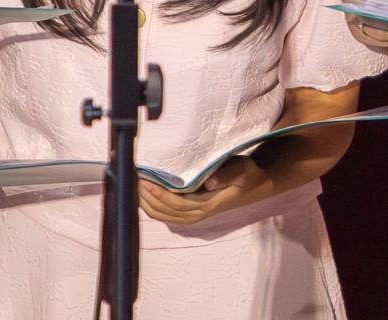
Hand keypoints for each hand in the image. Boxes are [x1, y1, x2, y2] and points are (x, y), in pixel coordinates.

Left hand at [138, 157, 270, 225]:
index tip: (146, 179)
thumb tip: (208, 183)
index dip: (158, 193)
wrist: (253, 186)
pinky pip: (164, 215)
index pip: (176, 203)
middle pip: (164, 211)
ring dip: (145, 202)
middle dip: (146, 197)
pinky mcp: (188, 214)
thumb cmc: (246, 175)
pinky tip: (143, 194)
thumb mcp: (242, 170)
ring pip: (161, 215)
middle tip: (134, 178)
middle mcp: (196, 214)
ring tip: (135, 185)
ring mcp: (191, 216)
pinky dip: (151, 206)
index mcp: (207, 205)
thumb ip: (227, 175)